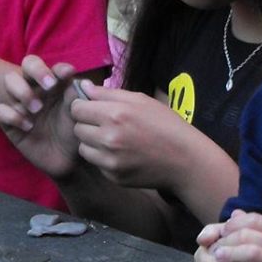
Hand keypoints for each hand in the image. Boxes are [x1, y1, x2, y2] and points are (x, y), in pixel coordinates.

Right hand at [0, 54, 82, 178]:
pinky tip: (28, 127)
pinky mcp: (10, 122)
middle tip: (49, 86)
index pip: (53, 68)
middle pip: (28, 64)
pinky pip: (1, 110)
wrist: (65, 159)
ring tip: (37, 109)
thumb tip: (75, 81)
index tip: (67, 75)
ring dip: (23, 91)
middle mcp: (37, 88)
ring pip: (10, 81)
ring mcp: (22, 103)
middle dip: (37, 70)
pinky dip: (12, 115)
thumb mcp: (80, 116)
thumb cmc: (74, 132)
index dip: (59, 68)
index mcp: (56, 84)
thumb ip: (77, 98)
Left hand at [69, 87, 191, 187]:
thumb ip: (108, 93)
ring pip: (83, 147)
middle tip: (106, 125)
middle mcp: (108, 138)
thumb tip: (82, 86)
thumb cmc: (166, 125)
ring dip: (92, 142)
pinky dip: (104, 158)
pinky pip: (96, 163)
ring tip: (113, 140)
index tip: (93, 109)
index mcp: (115, 114)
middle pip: (77, 128)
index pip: (77, 109)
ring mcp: (110, 160)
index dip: (83, 107)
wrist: (185, 160)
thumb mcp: (141, 100)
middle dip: (87, 124)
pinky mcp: (113, 176)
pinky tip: (122, 154)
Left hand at [200, 209, 261, 261]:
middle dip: (227, 239)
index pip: (255, 219)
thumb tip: (234, 214)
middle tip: (216, 246)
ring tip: (218, 256)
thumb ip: (254, 228)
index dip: (234, 223)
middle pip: (248, 234)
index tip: (224, 231)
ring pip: (250, 253)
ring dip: (229, 253)